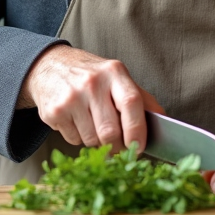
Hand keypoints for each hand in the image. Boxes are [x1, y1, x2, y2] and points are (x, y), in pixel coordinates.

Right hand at [17, 44, 162, 151]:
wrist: (49, 65)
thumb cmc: (92, 75)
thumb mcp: (117, 77)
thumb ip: (141, 98)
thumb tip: (164, 120)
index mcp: (114, 72)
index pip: (131, 103)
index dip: (137, 130)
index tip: (139, 147)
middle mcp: (92, 83)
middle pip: (110, 131)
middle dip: (117, 147)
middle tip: (119, 149)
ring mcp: (70, 97)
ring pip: (92, 140)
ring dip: (97, 143)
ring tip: (94, 126)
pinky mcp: (54, 111)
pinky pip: (74, 140)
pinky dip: (79, 139)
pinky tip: (77, 122)